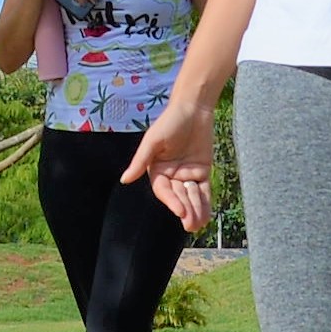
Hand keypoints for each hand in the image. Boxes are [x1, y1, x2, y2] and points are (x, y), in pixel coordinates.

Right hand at [124, 96, 217, 230]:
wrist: (194, 107)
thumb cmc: (170, 121)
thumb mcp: (153, 140)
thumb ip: (140, 161)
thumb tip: (124, 180)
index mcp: (156, 169)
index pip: (163, 191)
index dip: (172, 202)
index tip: (181, 212)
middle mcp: (171, 174)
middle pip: (178, 197)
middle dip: (185, 210)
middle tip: (191, 224)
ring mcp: (187, 174)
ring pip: (191, 197)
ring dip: (195, 210)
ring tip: (199, 223)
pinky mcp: (202, 171)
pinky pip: (203, 190)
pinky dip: (205, 203)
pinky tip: (206, 216)